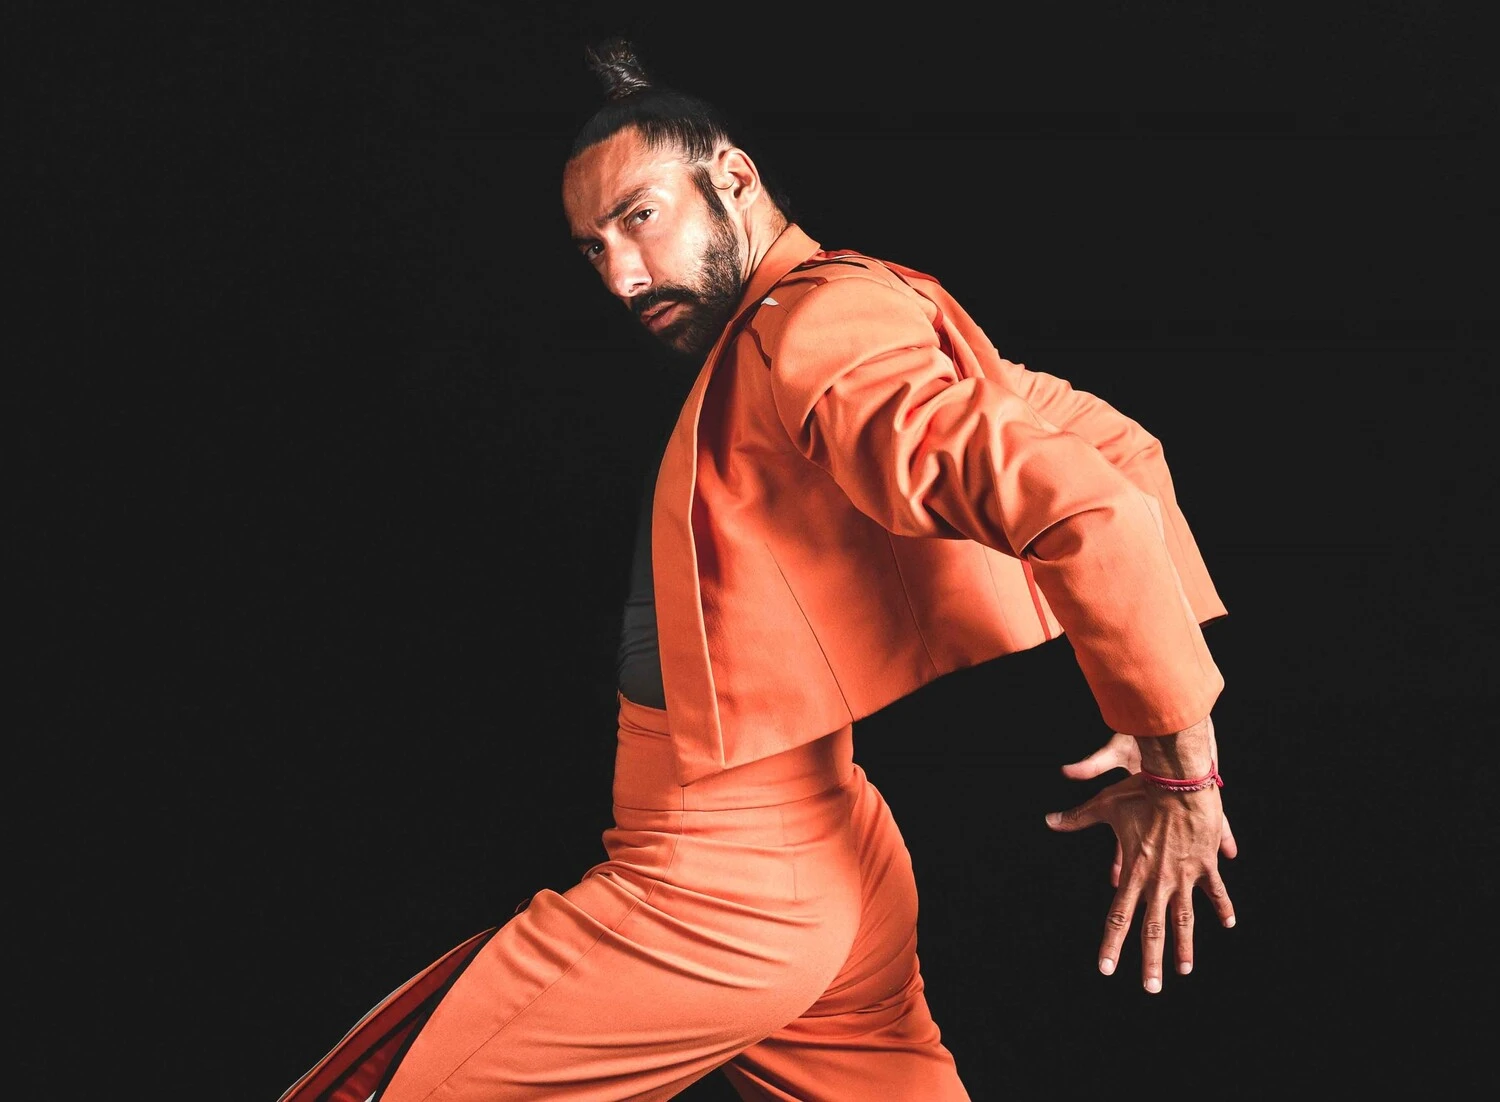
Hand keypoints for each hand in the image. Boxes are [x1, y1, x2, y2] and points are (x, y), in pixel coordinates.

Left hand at [1045, 731, 1237, 991]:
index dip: (1111, 945)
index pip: (1117, 917)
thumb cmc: (1140, 791)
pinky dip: (1222, 907)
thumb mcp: (1104, 805)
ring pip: (1184, 920)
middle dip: (1150, 962)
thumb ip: (1077, 818)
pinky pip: (1215, 892)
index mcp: (1133, 872)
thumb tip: (1049, 820)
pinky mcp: (1205, 865)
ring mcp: (1184, 875)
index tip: (1106, 969)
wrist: (1179, 782)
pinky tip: (1228, 924)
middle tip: (1151, 989)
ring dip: (1184, 947)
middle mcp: (1158, 881)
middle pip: (1152, 930)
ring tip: (1184, 970)